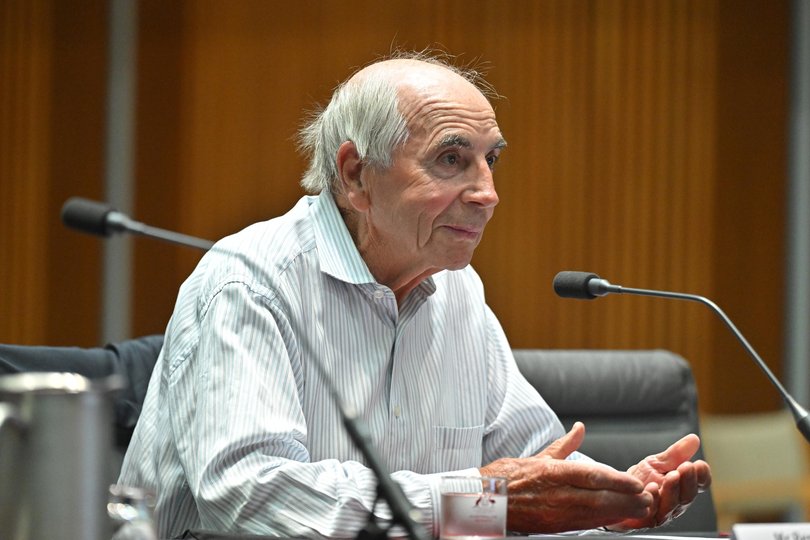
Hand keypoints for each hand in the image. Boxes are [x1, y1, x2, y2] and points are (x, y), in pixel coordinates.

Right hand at [480, 422, 653, 532]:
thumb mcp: (537, 456)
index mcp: (551, 472)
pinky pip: (585, 523)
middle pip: (598, 499)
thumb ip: (564, 445)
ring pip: (595, 514)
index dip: (616, 481)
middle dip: (626, 500)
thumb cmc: (507, 477)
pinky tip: (617, 518)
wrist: (484, 501)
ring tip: (640, 509)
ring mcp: (555, 512)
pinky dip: (604, 521)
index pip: (590, 476)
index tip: (635, 483)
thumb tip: (579, 429)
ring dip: (620, 513)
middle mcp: (555, 494)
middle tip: (647, 498)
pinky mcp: (554, 526)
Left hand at [610, 434, 711, 530]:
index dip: (702, 476)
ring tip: (672, 475)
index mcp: (681, 488)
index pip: (699, 484)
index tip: (700, 464)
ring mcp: (660, 513)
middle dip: (688, 480)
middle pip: (687, 495)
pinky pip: (650, 512)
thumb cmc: (640, 480)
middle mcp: (675, 503)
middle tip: (686, 466)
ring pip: (672, 505)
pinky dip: (652, 499)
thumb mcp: (657, 463)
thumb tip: (694, 439)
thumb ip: (676, 454)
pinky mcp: (644, 519)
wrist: (617, 493)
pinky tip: (651, 488)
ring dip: (673, 490)